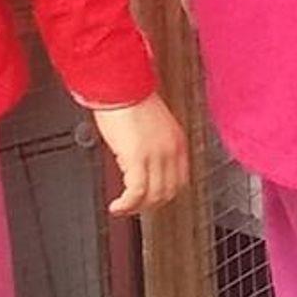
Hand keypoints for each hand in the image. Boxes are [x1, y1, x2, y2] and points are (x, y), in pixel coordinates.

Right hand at [93, 94, 189, 216]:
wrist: (121, 87)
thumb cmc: (131, 102)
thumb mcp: (151, 129)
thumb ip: (153, 148)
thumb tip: (142, 168)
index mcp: (178, 142)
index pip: (180, 179)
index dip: (164, 195)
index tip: (149, 199)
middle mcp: (172, 150)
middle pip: (169, 191)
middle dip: (150, 204)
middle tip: (133, 208)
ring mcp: (157, 155)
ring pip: (154, 196)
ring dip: (137, 208)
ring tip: (123, 209)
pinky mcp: (137, 158)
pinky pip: (136, 192)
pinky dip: (127, 204)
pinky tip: (117, 206)